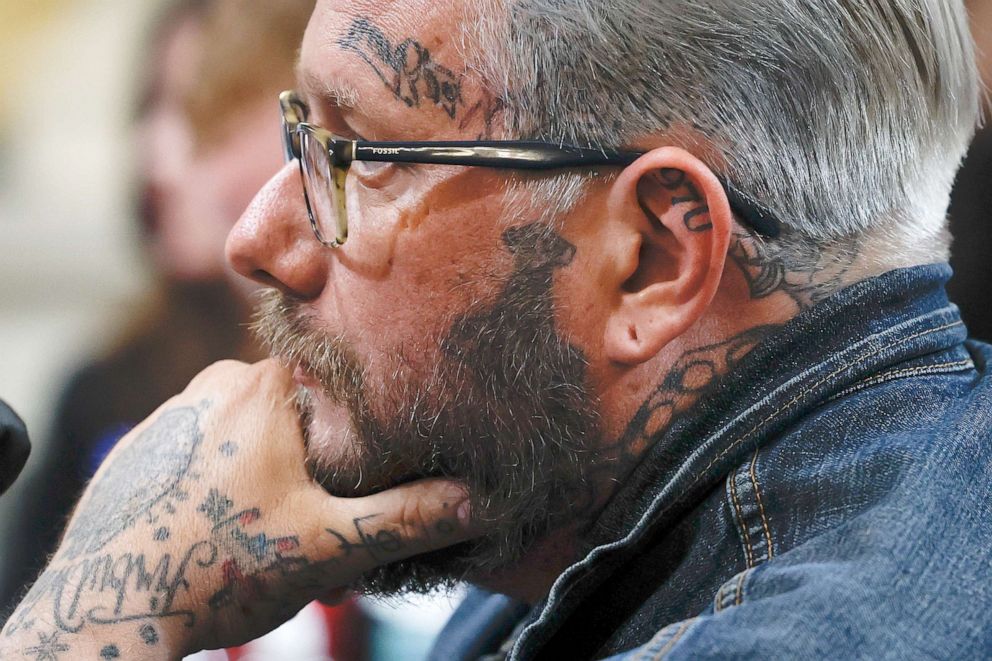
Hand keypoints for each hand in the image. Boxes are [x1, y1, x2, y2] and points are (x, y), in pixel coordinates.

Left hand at [0, 360, 475, 658]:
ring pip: (248, 436)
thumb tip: (477, 501)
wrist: (104, 607)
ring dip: (267, 481)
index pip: (339, 384)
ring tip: (264, 540)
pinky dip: (221, 486)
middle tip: (311, 528)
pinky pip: (203, 453)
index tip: (355, 486)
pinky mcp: (142, 449)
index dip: (357, 437)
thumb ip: (406, 516)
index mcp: (267, 387)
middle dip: (312, 471)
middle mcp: (215, 384)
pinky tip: (218, 534)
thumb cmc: (220, 566)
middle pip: (294, 415)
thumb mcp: (328, 545)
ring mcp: (171, 414)